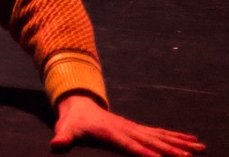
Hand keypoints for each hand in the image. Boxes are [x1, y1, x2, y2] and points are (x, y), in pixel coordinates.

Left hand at [52, 94, 204, 155]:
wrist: (78, 104)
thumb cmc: (73, 122)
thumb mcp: (65, 129)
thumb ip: (62, 139)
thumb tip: (55, 146)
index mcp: (111, 133)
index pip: (130, 146)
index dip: (145, 153)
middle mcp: (127, 130)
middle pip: (152, 141)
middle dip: (171, 150)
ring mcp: (134, 128)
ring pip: (161, 137)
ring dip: (180, 143)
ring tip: (200, 147)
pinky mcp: (138, 129)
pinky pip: (160, 133)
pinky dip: (176, 137)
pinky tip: (191, 140)